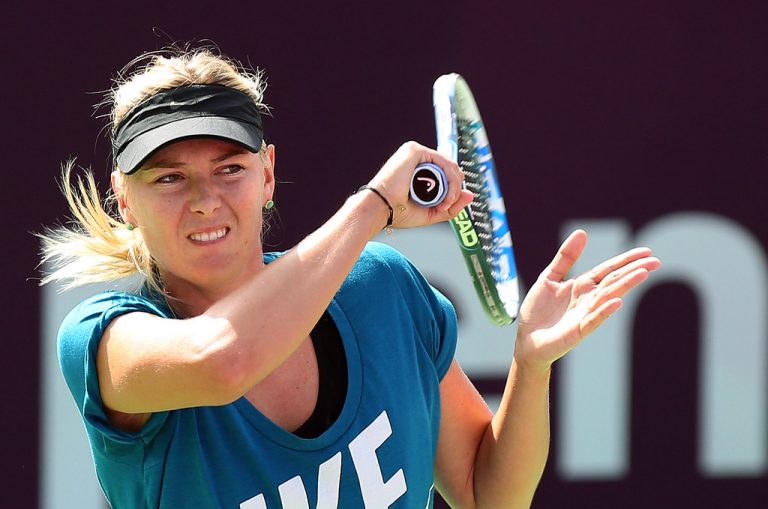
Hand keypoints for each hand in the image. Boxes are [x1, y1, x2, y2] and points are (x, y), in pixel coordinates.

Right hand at [367, 142, 472, 227]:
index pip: (445, 173)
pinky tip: (447, 193)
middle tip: (448, 205)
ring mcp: (415, 153)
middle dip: (455, 187)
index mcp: (417, 170)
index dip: (453, 187)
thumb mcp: (432, 211)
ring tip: (446, 202)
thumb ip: (452, 204)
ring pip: (449, 165)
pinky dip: (450, 178)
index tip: (450, 204)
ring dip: (454, 185)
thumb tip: (470, 195)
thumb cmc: (398, 212)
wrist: (381, 210)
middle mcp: (417, 159)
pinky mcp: (415, 151)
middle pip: (449, 168)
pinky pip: (443, 161)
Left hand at [514, 229, 660, 372]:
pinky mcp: (577, 331)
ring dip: (625, 286)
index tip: (646, 252)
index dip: (625, 260)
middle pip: (614, 281)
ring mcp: (585, 314)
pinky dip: (604, 311)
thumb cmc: (538, 310)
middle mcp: (588, 299)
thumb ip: (566, 257)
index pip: (608, 269)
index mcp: (582, 285)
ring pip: (608, 297)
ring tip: (642, 274)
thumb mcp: (549, 277)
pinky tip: (616, 302)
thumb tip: (582, 232)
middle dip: (633, 270)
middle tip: (655, 262)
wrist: (526, 339)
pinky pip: (593, 320)